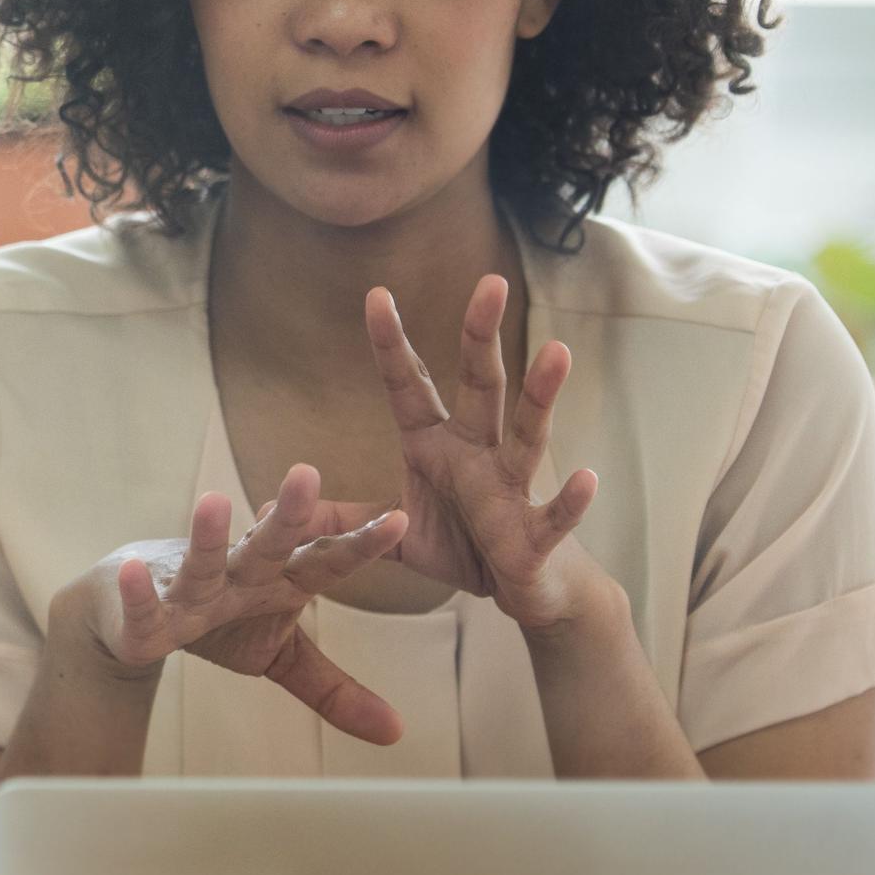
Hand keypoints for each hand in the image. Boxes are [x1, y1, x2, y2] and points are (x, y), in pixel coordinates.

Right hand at [53, 466, 409, 745]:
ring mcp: (190, 592)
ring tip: (214, 501)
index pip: (325, 561)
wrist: (129, 609)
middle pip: (266, 547)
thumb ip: (334, 689)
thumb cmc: (215, 621)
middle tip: (306, 474)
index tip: (399, 520)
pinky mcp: (146, 618)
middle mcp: (238, 578)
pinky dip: (138, 593)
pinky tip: (132, 573)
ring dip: (207, 537)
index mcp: (278, 582)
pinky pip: (145, 607)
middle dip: (288, 516)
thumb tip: (395, 732)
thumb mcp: (281, 656)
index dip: (360, 546)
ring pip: (202, 564)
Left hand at [363, 278, 599, 631]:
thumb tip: (286, 511)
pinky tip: (587, 478)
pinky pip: (554, 514)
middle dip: (481, 337)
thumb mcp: (396, 534)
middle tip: (491, 282)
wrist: (526, 592)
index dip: (392, 343)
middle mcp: (477, 454)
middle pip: (481, 387)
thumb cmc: (467, 549)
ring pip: (526, 436)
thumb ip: (347, 519)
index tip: (375, 294)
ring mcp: (510, 490)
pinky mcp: (535, 535)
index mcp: (437, 446)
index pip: (411, 385)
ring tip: (558, 353)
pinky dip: (571, 500)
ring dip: (541, 397)